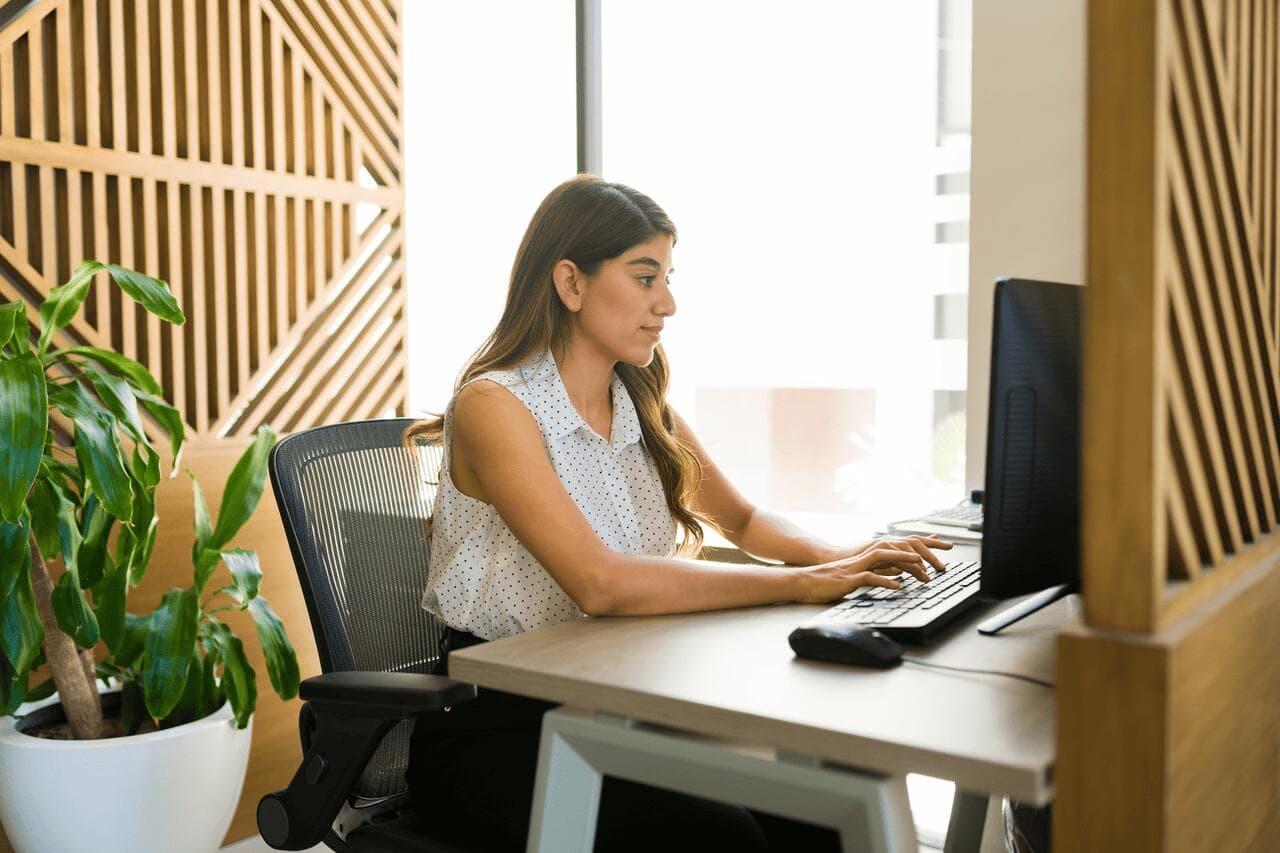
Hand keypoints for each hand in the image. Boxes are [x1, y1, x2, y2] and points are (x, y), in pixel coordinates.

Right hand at [794, 535, 952, 603]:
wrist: (802, 582)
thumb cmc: (824, 583)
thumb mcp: (852, 578)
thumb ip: (870, 574)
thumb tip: (890, 576)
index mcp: (863, 559)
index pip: (892, 548)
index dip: (912, 546)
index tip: (932, 543)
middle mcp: (861, 559)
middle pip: (891, 549)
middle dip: (913, 550)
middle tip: (933, 554)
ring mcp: (854, 568)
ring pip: (882, 559)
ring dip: (901, 561)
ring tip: (919, 565)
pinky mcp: (848, 579)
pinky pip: (869, 578)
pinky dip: (884, 581)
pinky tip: (896, 586)